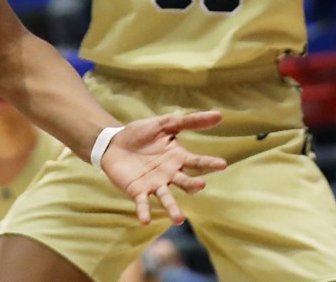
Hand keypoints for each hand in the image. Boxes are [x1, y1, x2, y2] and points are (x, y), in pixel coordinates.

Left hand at [99, 111, 225, 224]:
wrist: (113, 142)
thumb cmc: (141, 133)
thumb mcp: (165, 124)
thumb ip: (190, 121)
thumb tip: (219, 115)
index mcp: (178, 158)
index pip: (196, 162)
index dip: (209, 163)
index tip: (222, 164)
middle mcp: (170, 174)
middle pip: (184, 182)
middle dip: (192, 185)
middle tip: (201, 186)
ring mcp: (154, 184)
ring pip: (166, 198)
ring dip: (172, 209)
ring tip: (178, 219)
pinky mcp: (138, 191)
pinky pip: (142, 203)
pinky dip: (144, 212)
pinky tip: (145, 220)